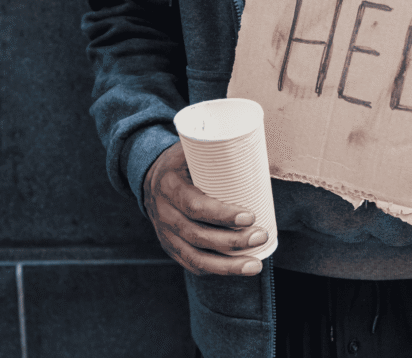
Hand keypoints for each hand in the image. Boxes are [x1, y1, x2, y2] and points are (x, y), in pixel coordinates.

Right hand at [143, 142, 268, 275]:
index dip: (222, 214)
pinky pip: (192, 264)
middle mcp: (164, 214)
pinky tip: (237, 269)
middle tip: (261, 235)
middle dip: (233, 241)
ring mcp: (165, 234)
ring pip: (195, 258)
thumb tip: (258, 143)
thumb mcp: (192, 148)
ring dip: (228, 265)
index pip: (195, 206)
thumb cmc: (183, 161)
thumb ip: (218, 146)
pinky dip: (215, 269)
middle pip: (198, 235)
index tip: (250, 215)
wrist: (150, 178)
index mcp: (169, 186)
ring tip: (256, 265)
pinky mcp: (170, 247)